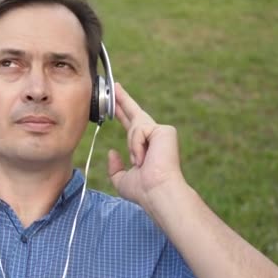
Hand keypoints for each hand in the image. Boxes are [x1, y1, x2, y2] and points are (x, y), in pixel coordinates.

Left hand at [107, 82, 185, 208]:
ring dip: (132, 147)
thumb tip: (112, 152)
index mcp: (144, 145)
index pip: (131, 124)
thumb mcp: (122, 180)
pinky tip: (145, 157)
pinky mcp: (165, 130)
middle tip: (114, 85)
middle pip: (136, 112)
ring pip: (133, 128)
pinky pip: (140, 130)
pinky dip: (137, 145)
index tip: (115, 102)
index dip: (122, 112)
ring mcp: (161, 132)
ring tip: (141, 162)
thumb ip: (115, 168)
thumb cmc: (143, 190)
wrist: (157, 191)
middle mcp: (154, 136)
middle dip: (123, 99)